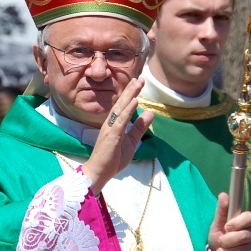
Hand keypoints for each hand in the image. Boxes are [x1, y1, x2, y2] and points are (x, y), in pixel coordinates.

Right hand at [83, 77, 153, 193]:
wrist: (100, 172)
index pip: (124, 106)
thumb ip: (139, 128)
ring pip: (121, 108)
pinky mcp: (112, 135)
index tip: (139, 82)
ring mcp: (110, 128)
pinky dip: (128, 110)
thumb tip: (150, 113)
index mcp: (115, 124)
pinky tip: (134, 101)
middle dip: (131, 89)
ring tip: (137, 83)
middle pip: (122, 103)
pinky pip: (121, 120)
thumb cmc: (113, 158)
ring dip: (130, 95)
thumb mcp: (131, 141)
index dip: (131, 93)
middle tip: (140, 77)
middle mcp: (111, 123)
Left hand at [208, 193, 250, 250]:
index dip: (237, 223)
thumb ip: (221, 211)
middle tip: (220, 243)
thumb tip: (223, 194)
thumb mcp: (217, 225)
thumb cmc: (219, 239)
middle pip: (245, 236)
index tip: (226, 227)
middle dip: (228, 241)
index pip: (249, 217)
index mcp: (246, 221)